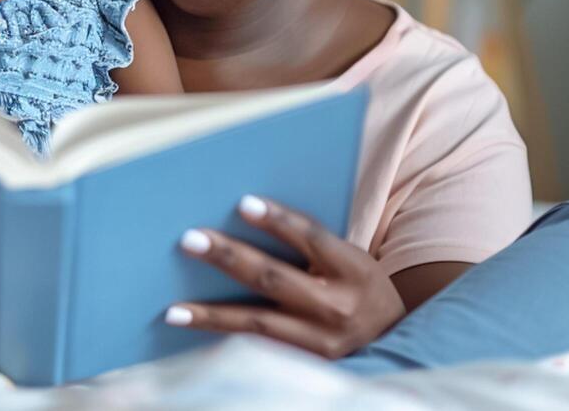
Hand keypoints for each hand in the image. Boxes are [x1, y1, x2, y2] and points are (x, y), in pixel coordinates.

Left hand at [166, 196, 405, 359]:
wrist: (393, 338)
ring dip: (212, 315)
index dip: (278, 221)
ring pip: (259, 323)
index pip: (312, 238)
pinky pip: (258, 350)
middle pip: (275, 278)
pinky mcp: (308, 366)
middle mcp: (338, 307)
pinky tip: (196, 334)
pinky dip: (225, 340)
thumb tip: (244, 215)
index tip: (243, 202)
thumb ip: (309, 244)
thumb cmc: (358, 284)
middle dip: (230, 257)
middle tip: (190, 240)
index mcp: (354, 269)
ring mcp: (322, 343)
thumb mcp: (349, 258)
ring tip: (174, 310)